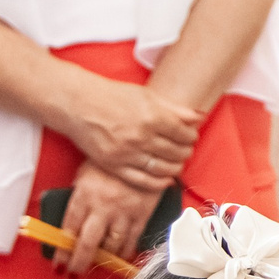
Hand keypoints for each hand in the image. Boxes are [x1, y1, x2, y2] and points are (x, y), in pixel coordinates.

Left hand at [56, 159, 161, 277]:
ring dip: (104, 260)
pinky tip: (121, 255)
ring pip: (112, 245)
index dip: (62, 252)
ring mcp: (124, 211)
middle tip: (75, 273)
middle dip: (79, 263)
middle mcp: (102, 206)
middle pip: (87, 244)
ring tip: (98, 265)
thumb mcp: (85, 172)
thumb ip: (78, 196)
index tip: (59, 264)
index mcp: (84, 195)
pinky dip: (126, 251)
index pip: (68, 231)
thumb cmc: (110, 160)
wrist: (144, 147)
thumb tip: (69, 220)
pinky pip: (133, 239)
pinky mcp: (143, 213)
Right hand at [57, 72, 199, 194]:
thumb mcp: (147, 96)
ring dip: (176, 168)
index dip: (191, 137)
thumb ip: (174, 109)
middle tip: (186, 150)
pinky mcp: (114, 166)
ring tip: (177, 163)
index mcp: (152, 117)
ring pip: (163, 168)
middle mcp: (141, 137)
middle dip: (186, 152)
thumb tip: (198, 117)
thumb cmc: (112, 96)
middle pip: (176, 152)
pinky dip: (158, 183)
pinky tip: (165, 180)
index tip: (191, 137)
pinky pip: (142, 180)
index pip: (184, 134)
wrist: (79, 105)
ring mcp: (127, 153)